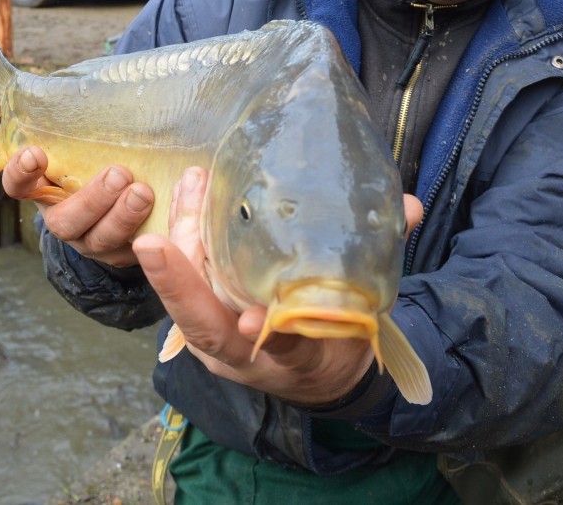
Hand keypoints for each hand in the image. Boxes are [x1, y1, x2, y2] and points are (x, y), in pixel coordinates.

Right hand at [0, 146, 154, 266]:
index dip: (21, 173)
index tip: (36, 153)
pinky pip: (132, 250)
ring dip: (123, 216)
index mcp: (44, 191)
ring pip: (100, 239)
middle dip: (92, 199)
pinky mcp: (120, 255)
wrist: (127, 201)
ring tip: (143, 193)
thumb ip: (82, 135)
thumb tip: (100, 99)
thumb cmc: (100, 163)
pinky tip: (166, 212)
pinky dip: (149, 233)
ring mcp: (91, 242)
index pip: (18, 186)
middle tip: (118, 174)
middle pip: (65, 221)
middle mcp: (63, 220)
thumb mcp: (85, 150)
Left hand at [133, 167, 424, 404]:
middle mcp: (246, 357)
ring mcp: (220, 341)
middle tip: (152, 245)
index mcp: (294, 362)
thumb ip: (379, 264)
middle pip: (204, 330)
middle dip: (178, 288)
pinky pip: (189, 282)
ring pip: (188, 300)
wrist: (317, 375)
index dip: (270, 338)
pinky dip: (185, 239)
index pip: (281, 354)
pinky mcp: (208, 317)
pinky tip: (190, 193)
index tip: (256, 324)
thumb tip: (410, 208)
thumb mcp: (366, 317)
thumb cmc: (340, 345)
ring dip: (180, 244)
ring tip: (188, 187)